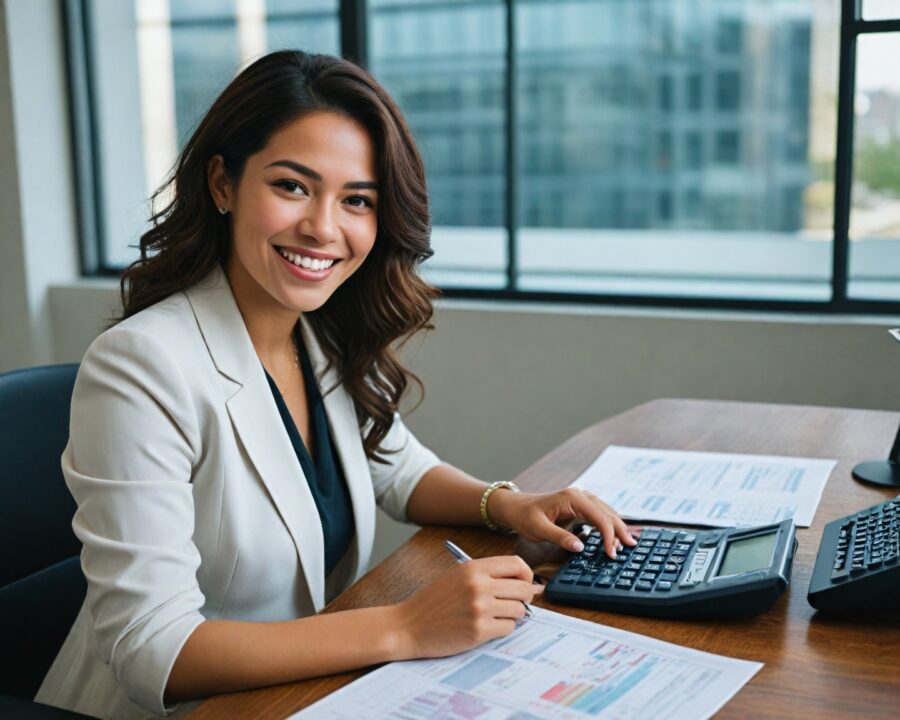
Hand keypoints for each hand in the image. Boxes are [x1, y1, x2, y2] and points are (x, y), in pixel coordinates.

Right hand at [396, 556, 542, 658]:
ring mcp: (479, 609)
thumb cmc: (433, 602)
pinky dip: (502, 629)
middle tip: (516, 603)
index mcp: (473, 568)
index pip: (517, 564)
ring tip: (496, 616)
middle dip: (524, 598)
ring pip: (519, 610)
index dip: (527, 575)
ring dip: (513, 615)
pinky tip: (487, 627)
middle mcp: (478, 585)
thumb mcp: (458, 576)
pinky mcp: (478, 631)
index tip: (525, 583)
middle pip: (523, 588)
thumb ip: (488, 576)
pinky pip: (508, 628)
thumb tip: (528, 583)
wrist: (408, 625)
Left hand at [488, 487, 636, 557]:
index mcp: (572, 498)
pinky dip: (609, 524)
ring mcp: (581, 499)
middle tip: (630, 548)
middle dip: (619, 530)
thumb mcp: (538, 529)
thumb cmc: (525, 516)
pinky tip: (616, 534)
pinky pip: (600, 514)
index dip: (608, 536)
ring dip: (617, 527)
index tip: (611, 553)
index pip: (598, 517)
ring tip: (627, 543)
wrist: (516, 507)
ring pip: (606, 512)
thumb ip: (559, 538)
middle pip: (607, 513)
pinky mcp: (580, 506)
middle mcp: (579, 495)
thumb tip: (580, 548)